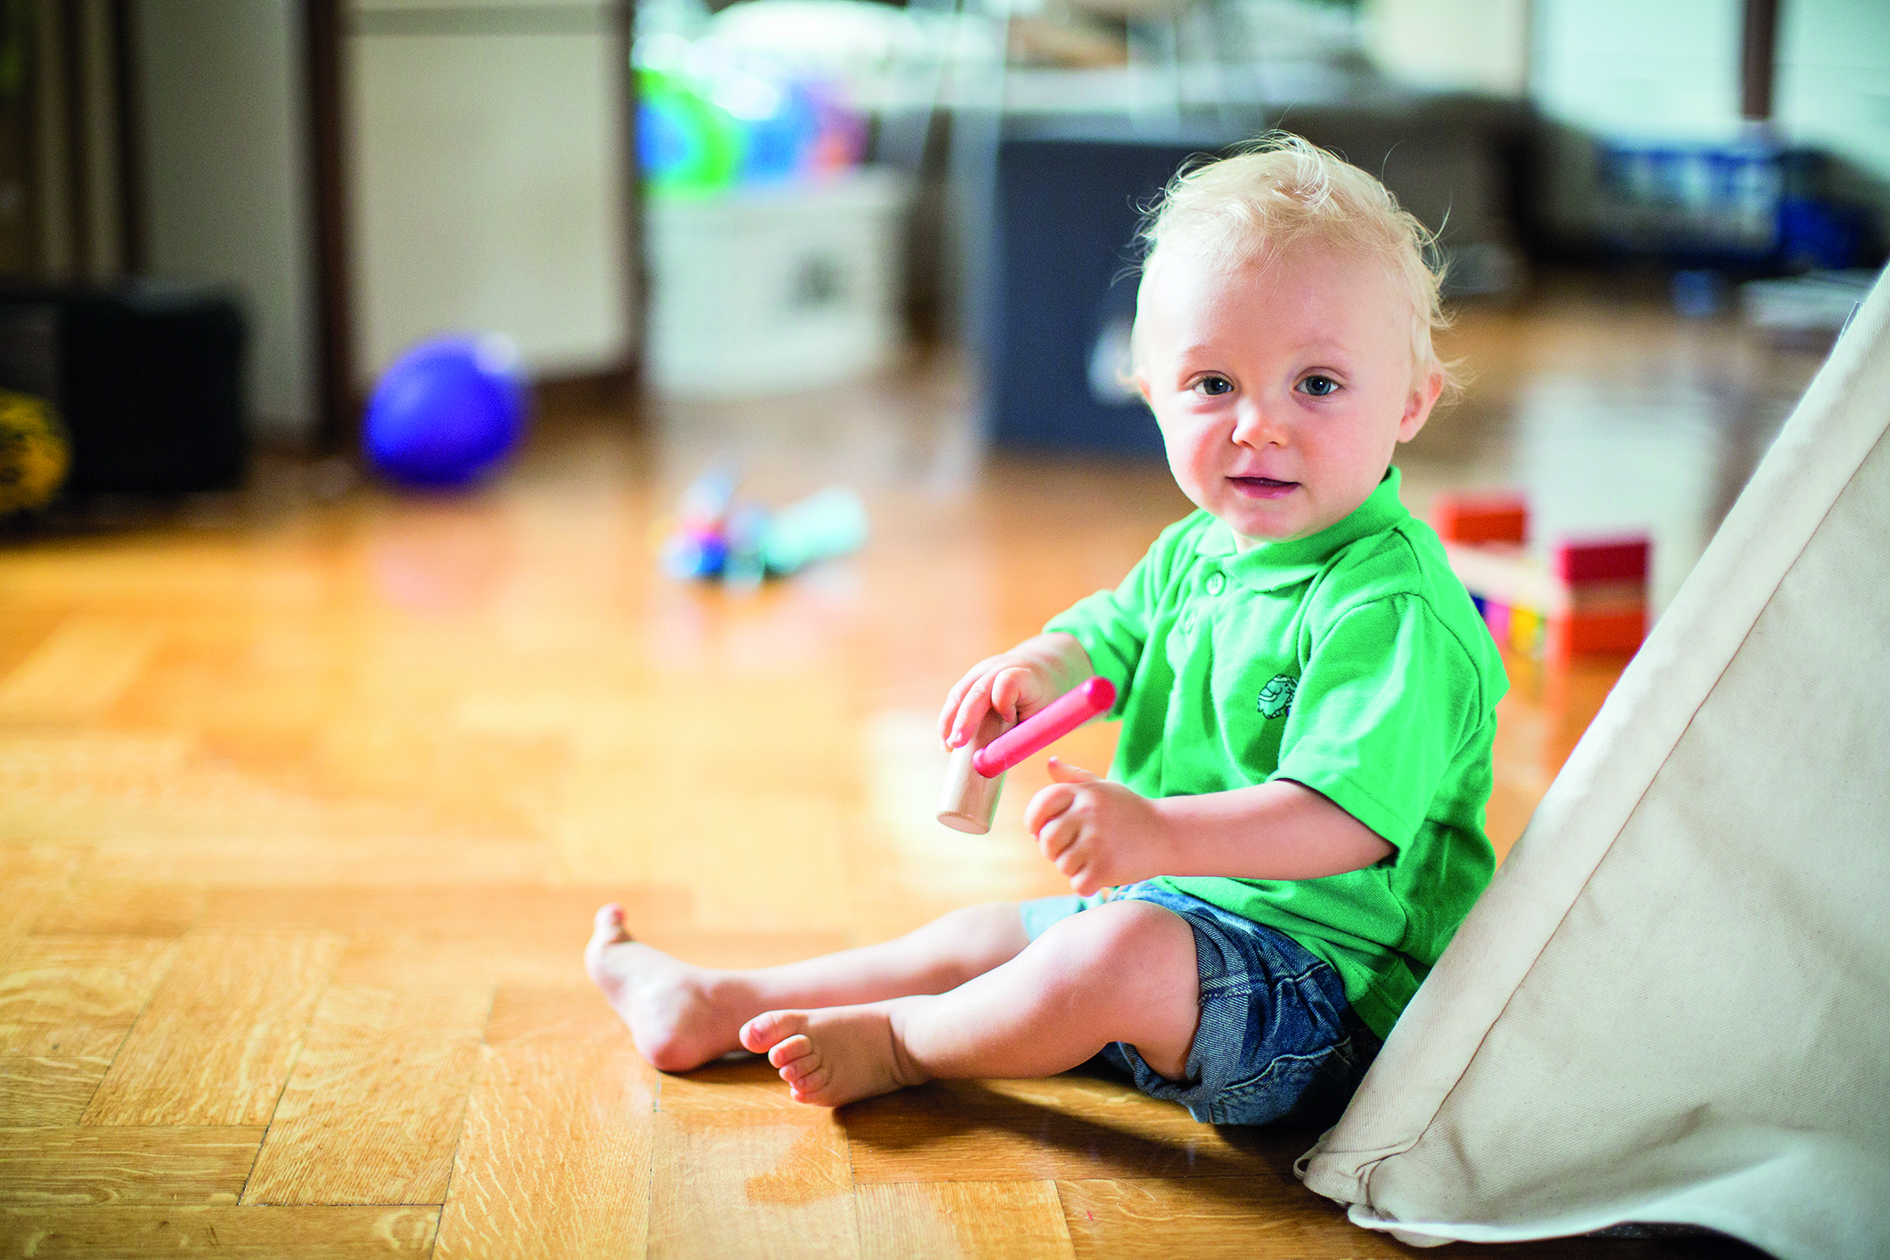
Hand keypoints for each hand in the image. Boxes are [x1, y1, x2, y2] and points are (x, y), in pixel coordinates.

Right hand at [939, 637, 1084, 750]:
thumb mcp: (1044, 715)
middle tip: (955, 744)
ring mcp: (982, 671)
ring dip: (949, 721)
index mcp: (1024, 676)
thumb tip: (993, 765)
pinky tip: (947, 739)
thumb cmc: (1042, 700)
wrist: (1040, 670)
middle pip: (977, 691)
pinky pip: (955, 698)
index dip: (1003, 702)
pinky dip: (949, 719)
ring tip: (947, 746)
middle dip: (964, 719)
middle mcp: (999, 668)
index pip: (1007, 682)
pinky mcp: (970, 678)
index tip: (1010, 719)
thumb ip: (1023, 735)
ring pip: (959, 694)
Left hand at [1023, 758, 1171, 895]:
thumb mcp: (1104, 789)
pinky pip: (1077, 883)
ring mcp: (1096, 842)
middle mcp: (1087, 814)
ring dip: (1074, 867)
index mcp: (1084, 793)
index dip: (1033, 820)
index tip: (1038, 831)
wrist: (1167, 835)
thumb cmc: (1129, 812)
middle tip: (1074, 849)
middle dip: (1054, 850)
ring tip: (1096, 857)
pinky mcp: (1104, 868)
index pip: (1041, 804)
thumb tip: (1050, 763)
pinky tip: (1104, 872)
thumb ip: (1074, 777)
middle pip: (1046, 840)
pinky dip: (1087, 884)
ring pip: (1061, 864)